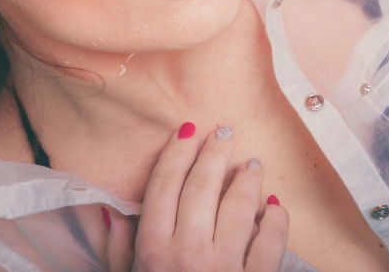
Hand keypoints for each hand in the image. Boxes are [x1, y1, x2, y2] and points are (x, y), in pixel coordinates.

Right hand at [103, 122, 289, 270]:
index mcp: (153, 250)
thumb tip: (112, 212)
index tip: (187, 130)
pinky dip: (276, 220)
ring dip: (247, 180)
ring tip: (252, 164)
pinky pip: (271, 243)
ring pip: (239, 207)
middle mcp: (188, 252)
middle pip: (202, 187)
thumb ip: (118, 251)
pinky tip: (275, 206)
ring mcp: (224, 268)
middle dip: (214, 153)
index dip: (176, 153)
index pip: (164, 186)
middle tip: (225, 131)